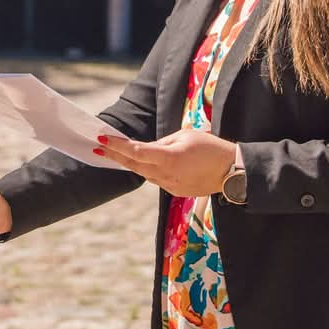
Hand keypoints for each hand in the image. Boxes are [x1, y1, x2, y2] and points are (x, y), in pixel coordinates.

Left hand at [93, 130, 235, 196]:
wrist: (231, 171)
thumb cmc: (210, 147)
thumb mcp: (185, 136)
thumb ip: (162, 143)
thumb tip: (147, 148)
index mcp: (168, 158)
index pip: (136, 152)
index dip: (117, 146)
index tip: (101, 140)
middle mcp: (166, 175)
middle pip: (133, 165)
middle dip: (115, 155)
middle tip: (97, 147)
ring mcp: (170, 186)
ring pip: (143, 173)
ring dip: (130, 163)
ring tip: (114, 152)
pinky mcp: (175, 191)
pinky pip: (156, 179)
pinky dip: (147, 170)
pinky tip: (140, 162)